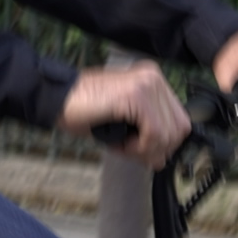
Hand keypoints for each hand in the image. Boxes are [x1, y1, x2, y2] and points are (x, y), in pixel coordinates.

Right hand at [55, 60, 191, 169]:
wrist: (57, 99)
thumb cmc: (84, 110)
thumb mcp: (125, 122)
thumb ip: (148, 134)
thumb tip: (162, 159)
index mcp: (153, 80)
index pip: (180, 121)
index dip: (164, 144)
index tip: (141, 151)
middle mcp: (153, 77)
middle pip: (179, 129)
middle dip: (157, 150)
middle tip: (131, 152)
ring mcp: (146, 84)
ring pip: (168, 134)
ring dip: (145, 150)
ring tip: (123, 146)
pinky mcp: (136, 95)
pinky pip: (153, 133)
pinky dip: (138, 147)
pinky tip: (121, 144)